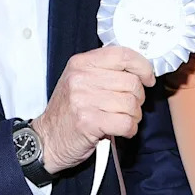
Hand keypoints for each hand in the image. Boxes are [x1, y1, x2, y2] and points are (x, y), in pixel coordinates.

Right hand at [33, 46, 154, 174]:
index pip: (122, 55)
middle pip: (131, 83)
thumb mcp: (80, 82)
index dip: (142, 67)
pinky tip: (122, 131)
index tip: (147, 79)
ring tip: (123, 120)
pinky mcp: (88, 122)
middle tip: (130, 107)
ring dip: (134, 116)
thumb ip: (104, 71)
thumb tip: (139, 71)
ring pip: (131, 104)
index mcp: (81, 63)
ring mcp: (83, 100)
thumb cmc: (68, 112)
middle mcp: (81, 78)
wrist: (47, 140)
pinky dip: (129, 129)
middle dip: (138, 98)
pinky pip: (126, 123)